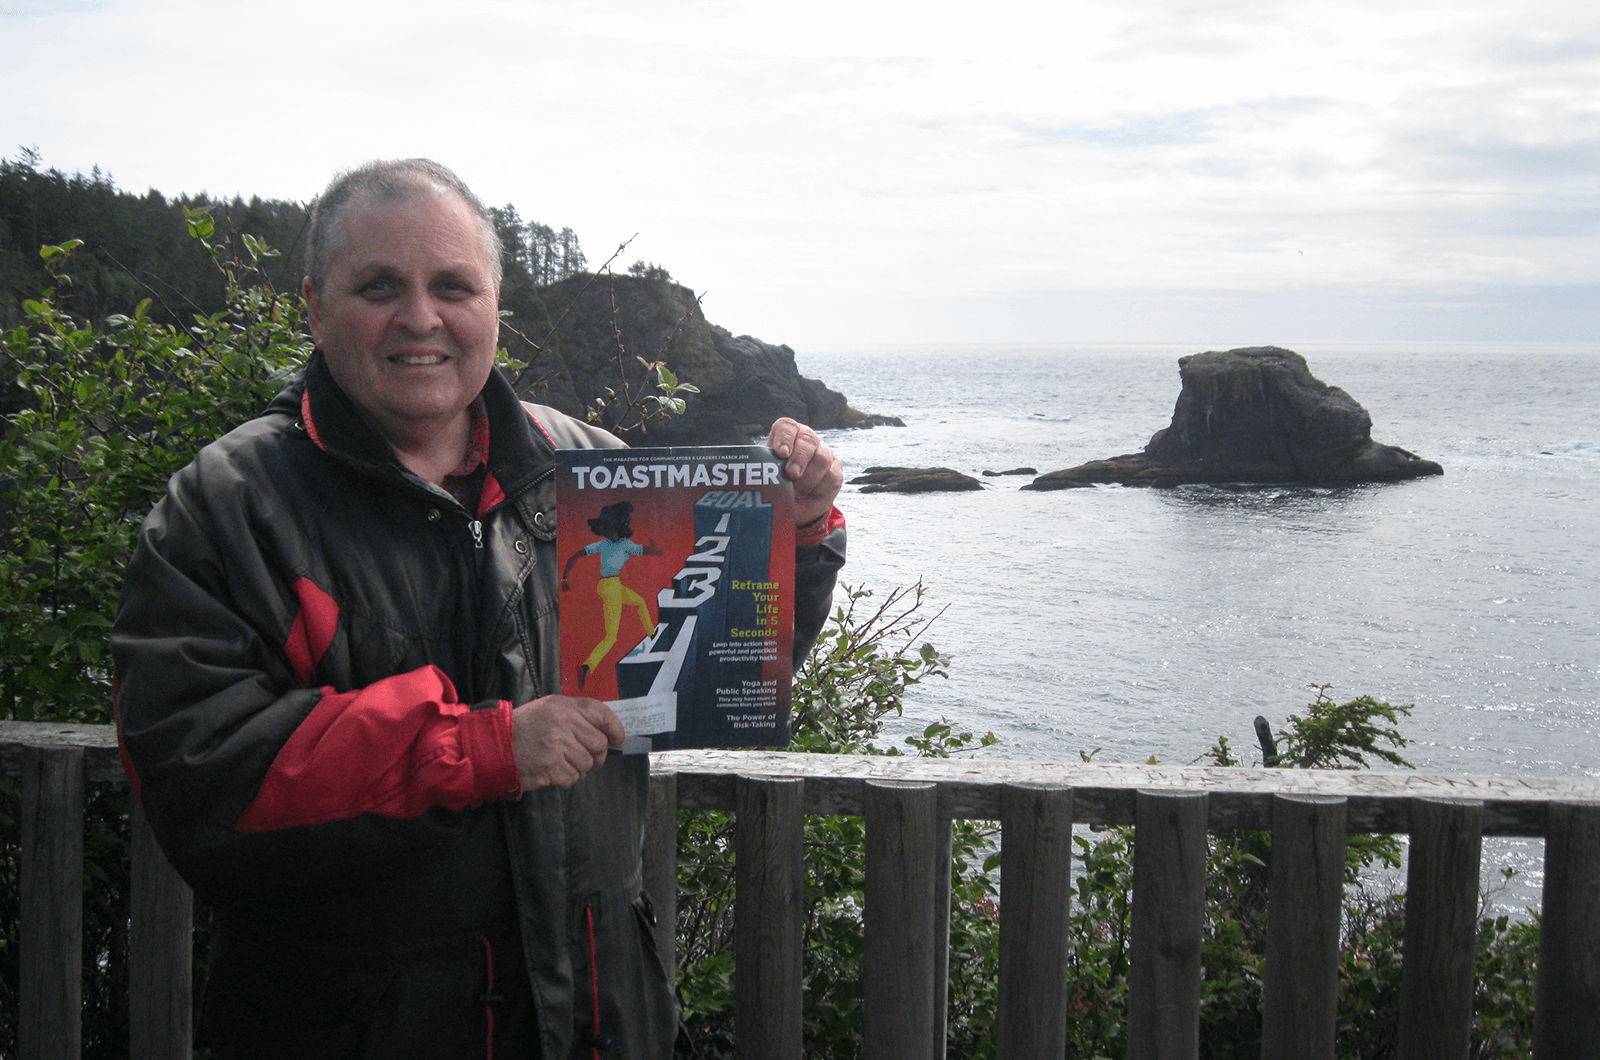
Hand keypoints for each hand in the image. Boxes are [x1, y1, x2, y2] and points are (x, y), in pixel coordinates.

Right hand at [511, 695, 625, 790]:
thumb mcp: (547, 710)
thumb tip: (605, 732)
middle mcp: (562, 722)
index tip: (618, 740)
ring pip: (587, 764)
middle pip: (598, 744)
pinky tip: (554, 773)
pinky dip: (567, 779)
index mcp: (562, 706)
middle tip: (587, 759)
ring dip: (579, 769)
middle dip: (597, 756)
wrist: (493, 746)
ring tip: (562, 764)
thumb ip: (574, 716)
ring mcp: (557, 745)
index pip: (600, 713)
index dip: (615, 728)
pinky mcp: (550, 767)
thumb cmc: (522, 729)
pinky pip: (573, 777)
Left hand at [766, 417, 842, 528]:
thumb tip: (752, 478)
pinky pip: (831, 476)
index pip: (787, 426)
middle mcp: (806, 439)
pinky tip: (808, 496)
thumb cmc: (777, 485)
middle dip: (799, 458)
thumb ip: (763, 471)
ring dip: (808, 478)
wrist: (795, 504)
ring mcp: (823, 453)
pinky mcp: (835, 470)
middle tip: (791, 474)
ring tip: (796, 493)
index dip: (784, 438)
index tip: (780, 453)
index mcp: (787, 435)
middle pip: (807, 439)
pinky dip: (818, 489)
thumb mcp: (767, 476)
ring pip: (821, 458)